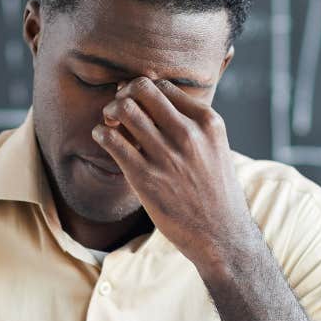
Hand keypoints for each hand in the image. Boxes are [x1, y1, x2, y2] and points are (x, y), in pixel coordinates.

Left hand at [92, 77, 256, 275]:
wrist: (221, 234)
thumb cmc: (214, 192)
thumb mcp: (215, 148)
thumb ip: (193, 125)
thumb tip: (159, 103)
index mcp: (207, 122)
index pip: (164, 86)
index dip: (143, 89)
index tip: (135, 101)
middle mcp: (188, 133)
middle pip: (142, 89)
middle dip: (123, 93)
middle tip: (118, 109)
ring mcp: (166, 155)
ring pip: (124, 109)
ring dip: (109, 112)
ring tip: (110, 123)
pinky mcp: (144, 177)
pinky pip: (111, 140)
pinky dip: (100, 133)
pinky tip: (102, 138)